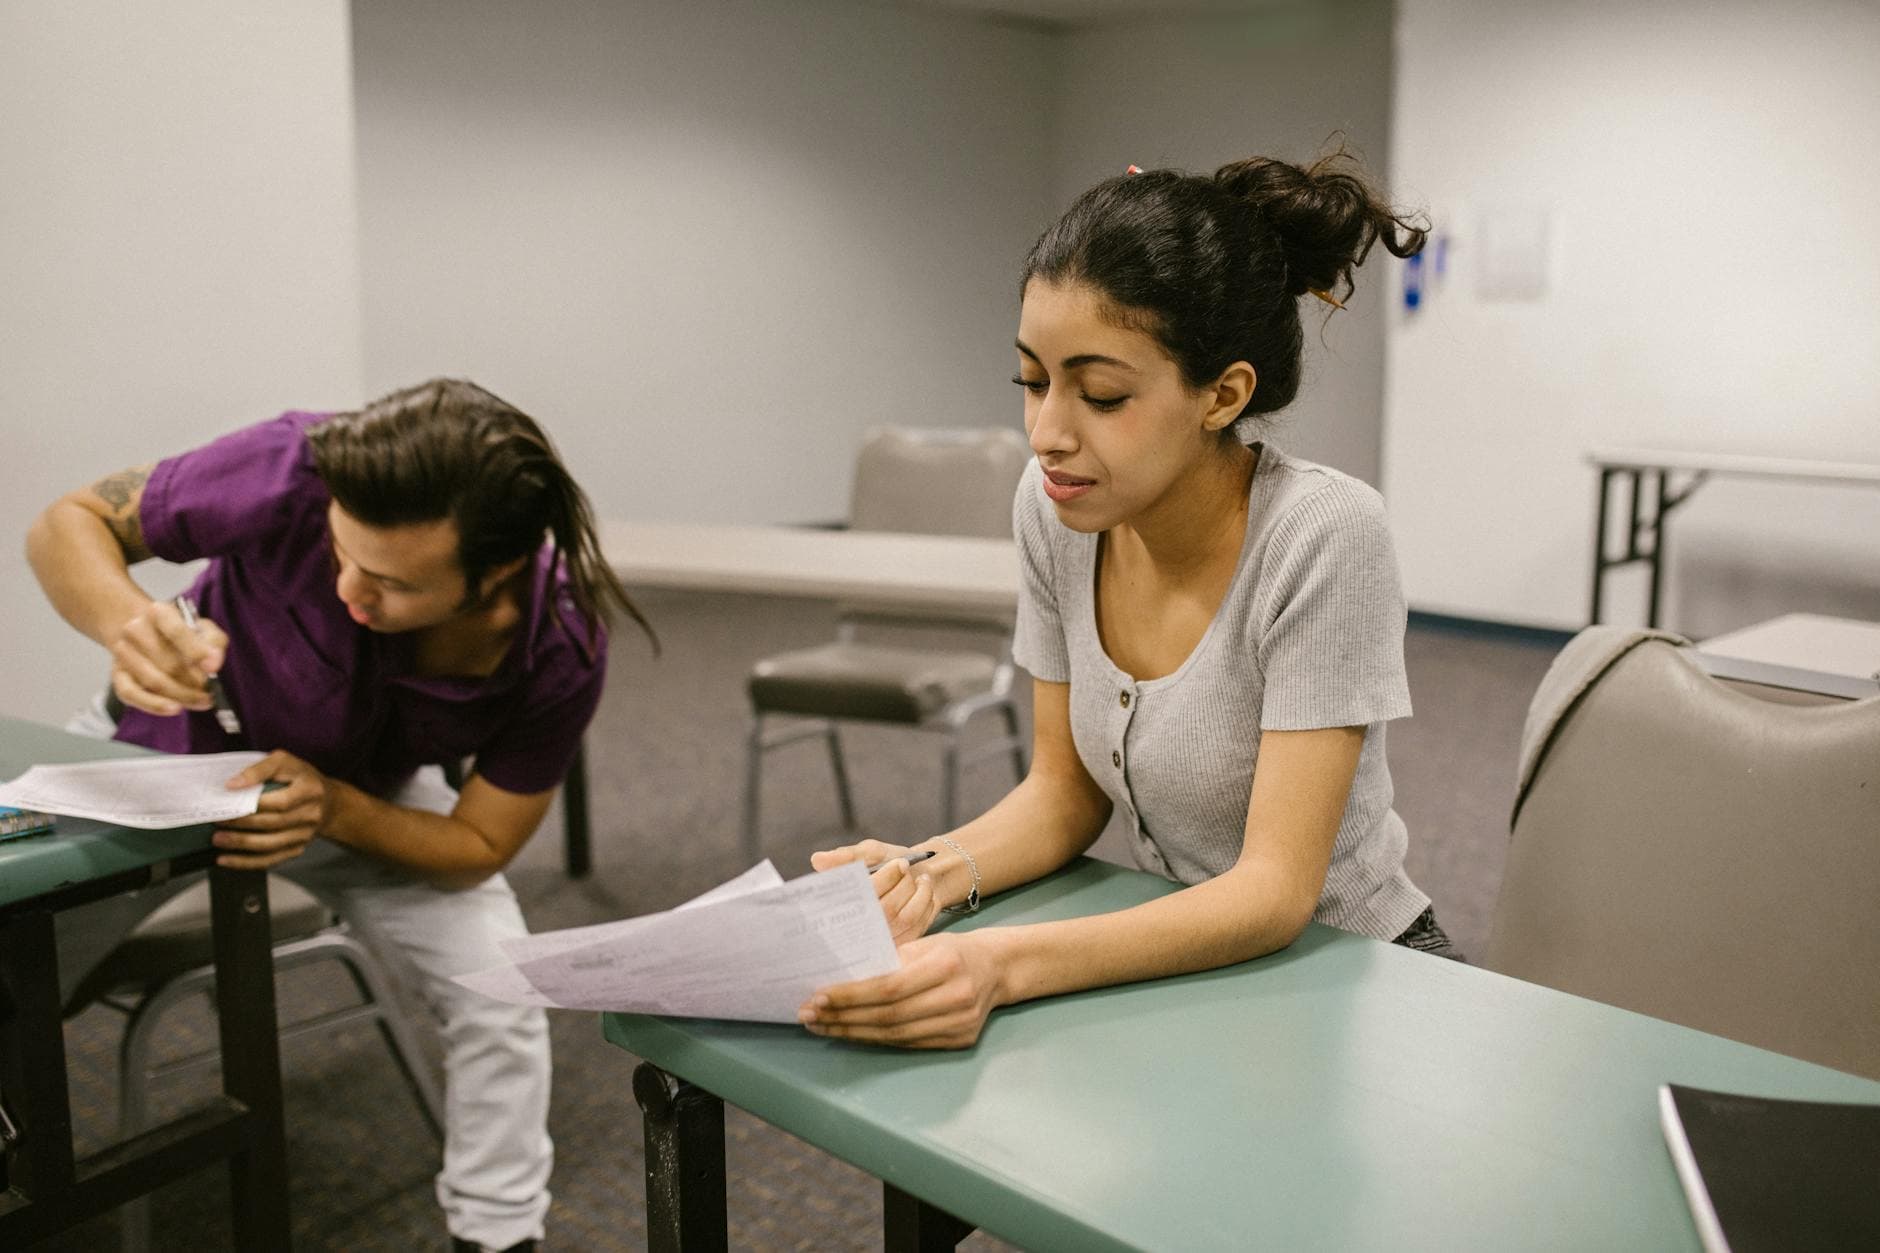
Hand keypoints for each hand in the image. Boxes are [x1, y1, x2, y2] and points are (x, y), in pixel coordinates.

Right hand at [108, 600, 225, 716]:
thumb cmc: (177, 632)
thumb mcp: (201, 627)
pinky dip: (154, 705)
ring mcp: (123, 652)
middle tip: (210, 691)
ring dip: (181, 696)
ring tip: (201, 701)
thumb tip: (213, 665)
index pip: (176, 631)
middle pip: (168, 663)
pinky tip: (175, 708)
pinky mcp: (117, 674)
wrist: (140, 629)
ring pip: (153, 681)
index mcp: (158, 612)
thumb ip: (213, 642)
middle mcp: (135, 629)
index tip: (212, 668)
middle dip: (194, 682)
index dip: (196, 652)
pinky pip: (132, 694)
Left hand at [212, 750, 333, 869]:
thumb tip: (231, 785)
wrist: (328, 802)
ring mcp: (305, 835)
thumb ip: (259, 769)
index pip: (281, 802)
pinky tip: (225, 860)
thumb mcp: (284, 762)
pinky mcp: (297, 849)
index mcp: (310, 790)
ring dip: (241, 845)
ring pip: (270, 845)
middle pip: (273, 824)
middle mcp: (311, 815)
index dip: (254, 804)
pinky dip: (246, 862)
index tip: (227, 801)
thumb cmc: (300, 778)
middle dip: (242, 824)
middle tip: (216, 822)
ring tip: (217, 840)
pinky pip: (270, 860)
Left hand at [798, 931, 1002, 1049]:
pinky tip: (852, 1033)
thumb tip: (841, 978)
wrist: (997, 968)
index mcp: (945, 965)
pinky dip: (875, 1040)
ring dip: (853, 1032)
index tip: (818, 996)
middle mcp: (955, 997)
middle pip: (888, 1015)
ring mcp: (959, 1024)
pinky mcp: (958, 1041)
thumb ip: (890, 960)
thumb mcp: (925, 943)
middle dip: (843, 1017)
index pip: (889, 986)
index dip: (851, 995)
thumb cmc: (953, 950)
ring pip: (895, 1035)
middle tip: (809, 1015)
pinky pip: (907, 1044)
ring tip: (822, 1027)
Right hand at [811, 838, 939, 944]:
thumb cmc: (888, 862)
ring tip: (921, 878)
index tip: (900, 863)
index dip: (885, 879)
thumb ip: (847, 857)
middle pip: (886, 909)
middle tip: (907, 867)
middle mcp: (862, 924)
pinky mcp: (902, 941)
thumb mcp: (869, 853)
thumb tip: (817, 860)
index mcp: (846, 902)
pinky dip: (926, 904)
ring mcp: (883, 936)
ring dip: (919, 893)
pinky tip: (925, 890)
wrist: (918, 873)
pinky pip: (918, 926)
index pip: (864, 896)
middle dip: (903, 884)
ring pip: (905, 918)